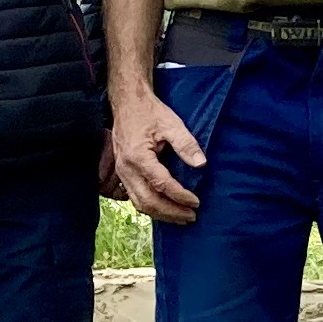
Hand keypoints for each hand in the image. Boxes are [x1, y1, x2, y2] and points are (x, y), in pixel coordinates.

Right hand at [111, 87, 205, 226]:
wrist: (127, 103)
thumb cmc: (149, 112)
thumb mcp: (171, 123)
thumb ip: (186, 144)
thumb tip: (201, 164)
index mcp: (137, 156)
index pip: (161, 184)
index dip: (180, 196)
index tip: (196, 202)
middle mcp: (126, 168)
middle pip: (148, 201)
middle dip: (171, 212)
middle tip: (191, 216)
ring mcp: (122, 173)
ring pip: (140, 203)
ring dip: (161, 214)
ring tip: (181, 218)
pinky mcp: (122, 174)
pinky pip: (135, 197)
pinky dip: (151, 207)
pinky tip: (166, 209)